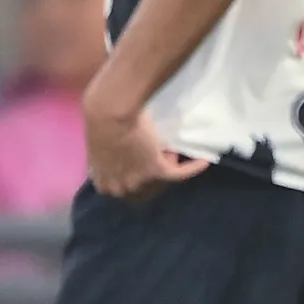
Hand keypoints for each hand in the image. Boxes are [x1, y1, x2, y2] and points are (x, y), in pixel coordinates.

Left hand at [81, 84, 206, 201]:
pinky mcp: (158, 171)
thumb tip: (120, 157)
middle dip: (153, 173)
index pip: (124, 190)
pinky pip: (180, 174)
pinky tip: (203, 162)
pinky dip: (192, 168)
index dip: (136, 175)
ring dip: (168, 164)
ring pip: (162, 180)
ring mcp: (141, 182)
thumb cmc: (100, 123)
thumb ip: (108, 160)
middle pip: (145, 189)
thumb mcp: (100, 148)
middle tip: (157, 155)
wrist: (110, 113)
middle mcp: (122, 189)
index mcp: (104, 185)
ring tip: (171, 148)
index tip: (140, 161)